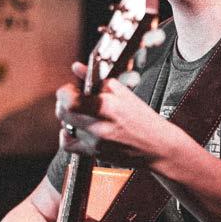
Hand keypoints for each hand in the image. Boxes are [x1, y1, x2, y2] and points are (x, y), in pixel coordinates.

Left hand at [55, 62, 169, 166]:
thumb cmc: (142, 118)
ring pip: (65, 127)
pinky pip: (68, 145)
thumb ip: (96, 79)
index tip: (70, 89)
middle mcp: (99, 126)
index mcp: (108, 107)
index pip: (70, 102)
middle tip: (74, 98)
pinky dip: (67, 135)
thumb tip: (77, 67)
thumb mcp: (123, 92)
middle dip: (64, 102)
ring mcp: (95, 142)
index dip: (65, 93)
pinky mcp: (93, 153)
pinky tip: (77, 128)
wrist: (156, 145)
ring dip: (68, 117)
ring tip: (80, 113)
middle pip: (64, 113)